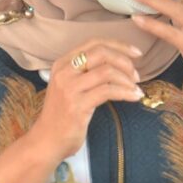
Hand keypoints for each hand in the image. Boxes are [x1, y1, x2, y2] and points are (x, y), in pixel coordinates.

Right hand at [31, 38, 142, 160]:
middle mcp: (64, 71)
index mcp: (62, 63)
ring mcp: (69, 88)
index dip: (119, 45)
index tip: (136, 53)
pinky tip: (134, 97)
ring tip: (136, 89)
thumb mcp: (71, 86)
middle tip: (136, 75)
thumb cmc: (63, 114)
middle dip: (125, 62)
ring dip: (127, 80)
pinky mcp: (77, 105)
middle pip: (102, 53)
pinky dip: (126, 92)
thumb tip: (120, 61)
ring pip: (107, 72)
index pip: (94, 42)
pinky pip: (108, 91)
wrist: (46, 141)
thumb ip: (88, 71)